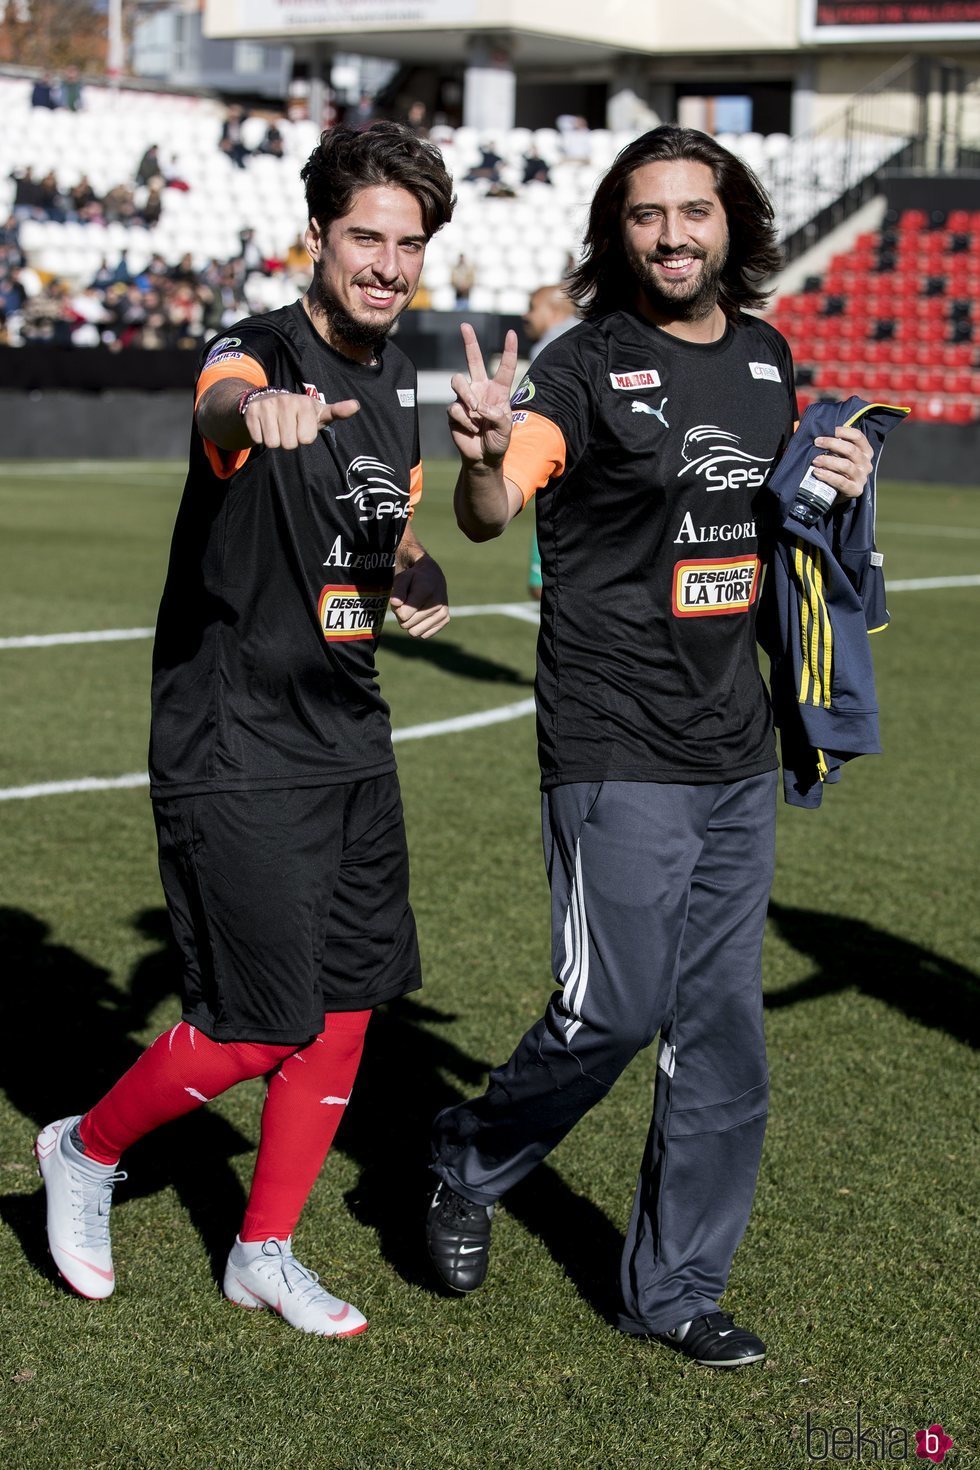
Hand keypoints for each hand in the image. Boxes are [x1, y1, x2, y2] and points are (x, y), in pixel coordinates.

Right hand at [242, 391, 359, 449]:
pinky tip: (264, 426)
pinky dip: (260, 437)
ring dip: (275, 440)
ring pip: (272, 443)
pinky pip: (258, 439)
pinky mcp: (251, 411)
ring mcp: (267, 405)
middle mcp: (286, 401)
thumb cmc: (299, 412)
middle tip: (288, 428)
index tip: (302, 426)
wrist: (267, 400)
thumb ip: (337, 412)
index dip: (304, 437)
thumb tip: (356, 405)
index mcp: (305, 403)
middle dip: (288, 441)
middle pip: (289, 444)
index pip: (306, 439)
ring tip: (277, 427)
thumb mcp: (319, 412)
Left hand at [390, 553, 449, 638]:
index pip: (403, 615)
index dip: (397, 609)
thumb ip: (397, 591)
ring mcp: (442, 613)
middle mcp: (437, 603)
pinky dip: (420, 626)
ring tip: (414, 609)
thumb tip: (395, 603)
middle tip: (407, 603)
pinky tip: (423, 613)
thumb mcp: (403, 578)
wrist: (433, 577)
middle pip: (406, 624)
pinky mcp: (445, 620)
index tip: (401, 600)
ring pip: (414, 632)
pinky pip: (423, 635)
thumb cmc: (414, 579)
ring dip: (410, 623)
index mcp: (426, 590)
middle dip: (402, 615)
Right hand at [447, 323, 518, 466]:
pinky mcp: (453, 411)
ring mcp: (465, 399)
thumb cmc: (498, 442)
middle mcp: (480, 389)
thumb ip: (499, 415)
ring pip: (457, 381)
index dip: (508, 350)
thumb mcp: (506, 429)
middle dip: (469, 342)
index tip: (511, 333)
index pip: (504, 367)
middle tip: (465, 325)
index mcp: (498, 391)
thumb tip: (480, 406)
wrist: (482, 458)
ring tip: (476, 412)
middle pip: (473, 360)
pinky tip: (471, 429)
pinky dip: (465, 420)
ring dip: (467, 396)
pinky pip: (454, 407)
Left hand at [810, 425, 873, 504]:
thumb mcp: (837, 454)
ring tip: (814, 460)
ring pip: (846, 465)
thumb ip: (832, 441)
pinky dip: (828, 476)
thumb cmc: (835, 469)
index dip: (843, 431)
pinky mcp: (855, 490)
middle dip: (832, 444)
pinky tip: (817, 472)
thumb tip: (811, 425)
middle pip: (850, 449)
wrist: (836, 493)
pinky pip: (841, 481)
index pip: (858, 436)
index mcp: (865, 451)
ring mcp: (862, 477)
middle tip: (816, 442)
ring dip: (828, 461)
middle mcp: (866, 463)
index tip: (828, 430)